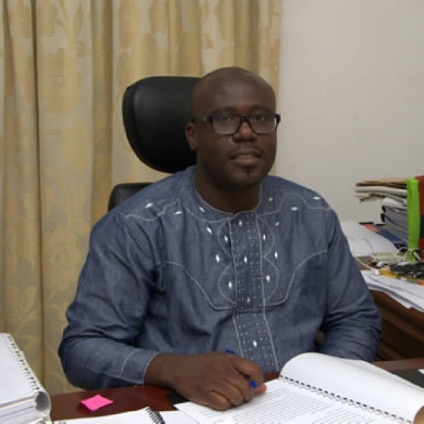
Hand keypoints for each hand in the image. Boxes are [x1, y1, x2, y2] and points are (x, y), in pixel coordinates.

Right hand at [145, 352, 265, 409]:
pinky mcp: (204, 393)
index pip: (254, 368)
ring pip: (236, 398)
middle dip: (247, 395)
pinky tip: (220, 400)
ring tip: (230, 397)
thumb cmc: (203, 365)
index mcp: (229, 358)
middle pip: (246, 388)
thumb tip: (262, 388)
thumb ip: (241, 372)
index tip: (256, 386)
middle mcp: (223, 369)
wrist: (179, 368)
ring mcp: (213, 381)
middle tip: (242, 395)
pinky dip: (225, 405)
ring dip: (236, 401)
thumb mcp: (222, 361)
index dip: (259, 380)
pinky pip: (223, 405)